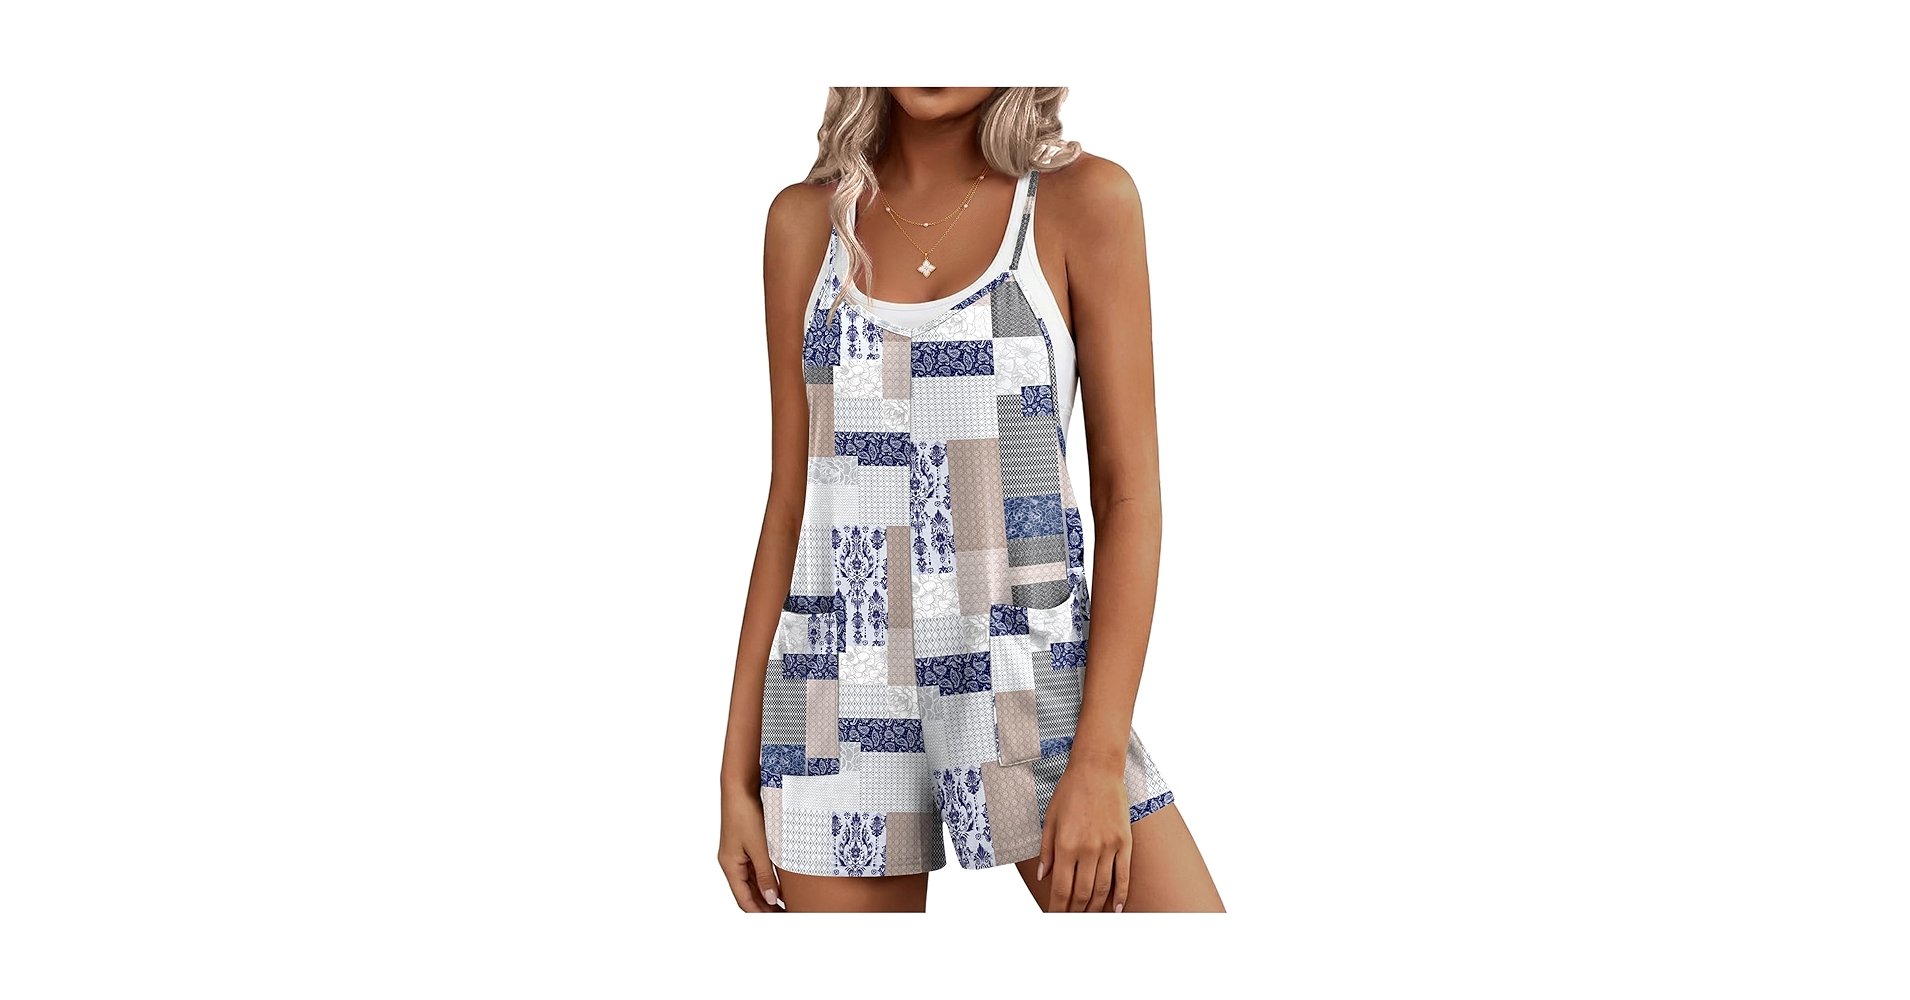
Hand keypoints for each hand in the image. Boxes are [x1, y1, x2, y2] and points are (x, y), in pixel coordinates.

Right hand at [717, 787, 782, 911]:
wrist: (740, 788)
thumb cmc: (746, 814)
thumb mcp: (759, 847)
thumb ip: (765, 875)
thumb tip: (769, 900)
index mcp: (730, 866)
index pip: (743, 900)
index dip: (759, 913)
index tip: (777, 921)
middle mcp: (732, 863)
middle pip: (748, 894)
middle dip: (764, 907)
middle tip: (785, 916)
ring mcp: (739, 855)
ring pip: (752, 883)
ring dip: (766, 895)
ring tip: (785, 905)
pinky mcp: (746, 846)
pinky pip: (755, 870)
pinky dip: (766, 880)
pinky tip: (780, 885)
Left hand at [1036, 750, 1131, 911]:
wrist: (1097, 770)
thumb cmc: (1070, 792)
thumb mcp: (1050, 819)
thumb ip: (1046, 851)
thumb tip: (1044, 877)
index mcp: (1065, 845)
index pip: (1061, 888)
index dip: (1058, 909)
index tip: (1055, 918)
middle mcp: (1087, 850)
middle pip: (1082, 893)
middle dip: (1075, 912)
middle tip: (1072, 922)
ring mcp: (1108, 847)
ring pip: (1103, 888)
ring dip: (1095, 908)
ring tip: (1090, 918)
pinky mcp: (1124, 842)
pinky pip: (1124, 875)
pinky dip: (1121, 895)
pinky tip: (1116, 910)